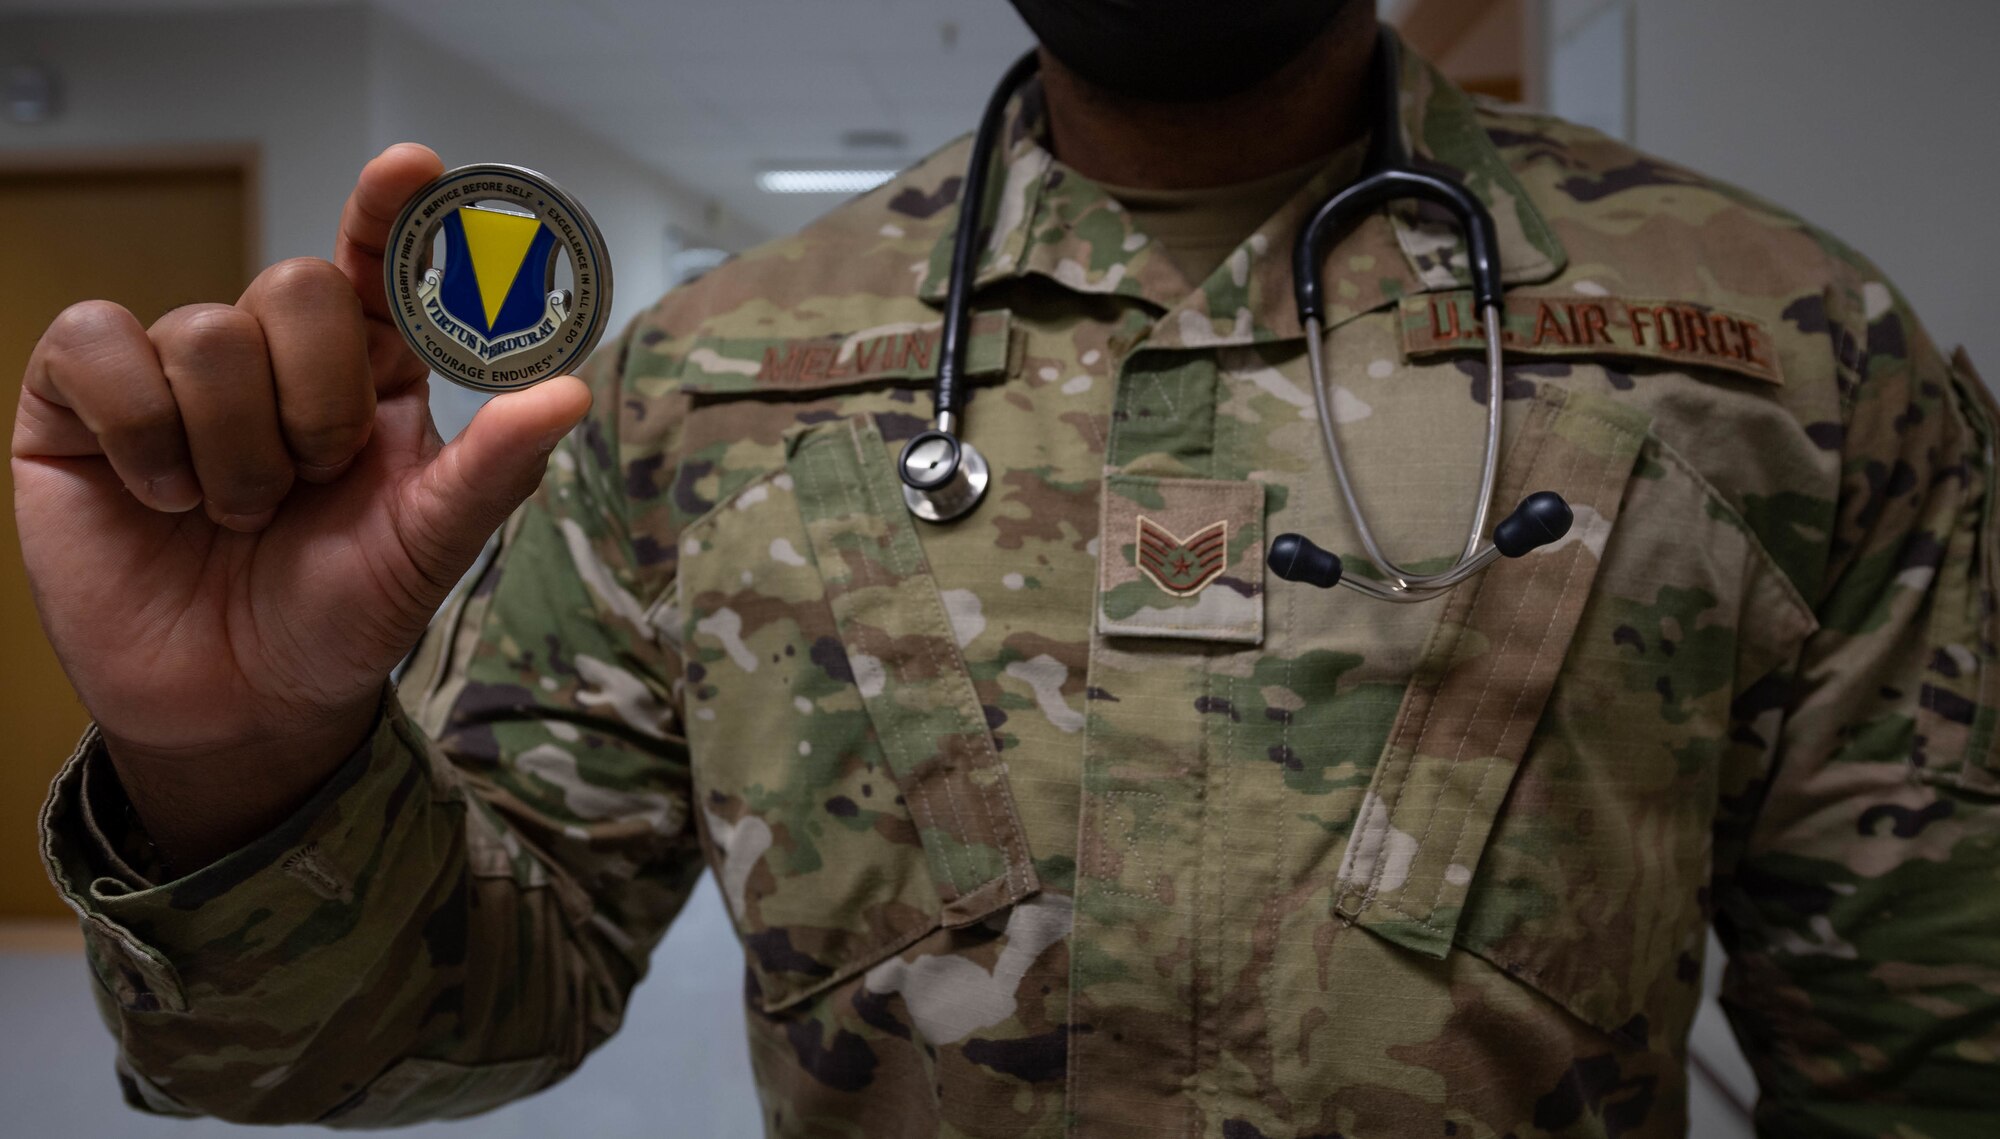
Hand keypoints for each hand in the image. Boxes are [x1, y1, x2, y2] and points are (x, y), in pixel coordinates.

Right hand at [11, 144, 590, 866]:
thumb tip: (568, 391)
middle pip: (295, 284)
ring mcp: (175, 371)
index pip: (379, 261)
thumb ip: (495, 468)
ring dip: (235, 452)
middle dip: (316, 403)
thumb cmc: (339, 614)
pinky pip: (101, 346)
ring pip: (206, 331)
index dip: (392, 210)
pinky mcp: (81, 399)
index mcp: (369, 371)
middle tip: (312, 485)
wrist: (239, 703)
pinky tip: (160, 497)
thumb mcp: (428, 546)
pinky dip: (144, 435)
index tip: (413, 169)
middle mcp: (274, 354)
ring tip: (238, 517)